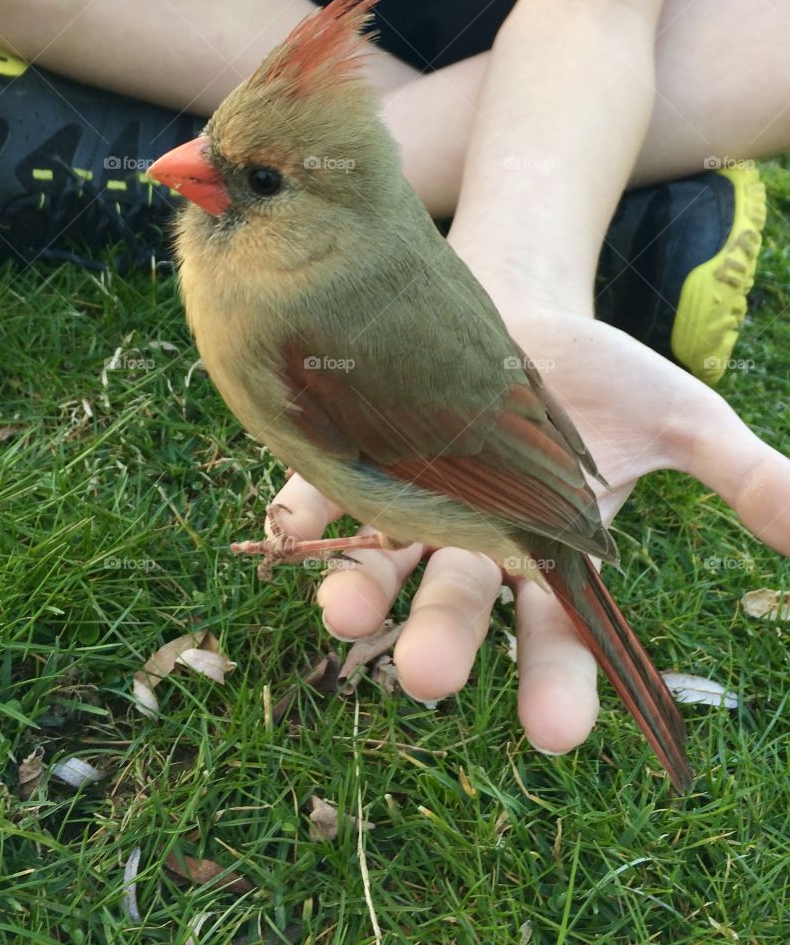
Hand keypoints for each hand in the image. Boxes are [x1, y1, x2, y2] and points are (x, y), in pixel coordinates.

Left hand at [265, 311, 789, 753]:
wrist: (527, 298)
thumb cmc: (604, 373)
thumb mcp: (682, 421)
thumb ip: (747, 480)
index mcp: (550, 557)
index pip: (556, 640)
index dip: (555, 686)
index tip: (555, 732)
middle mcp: (473, 545)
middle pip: (460, 609)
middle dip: (443, 646)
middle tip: (425, 677)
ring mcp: (412, 498)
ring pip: (384, 562)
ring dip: (362, 590)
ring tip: (344, 611)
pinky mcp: (359, 444)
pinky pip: (324, 486)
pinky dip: (306, 509)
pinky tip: (287, 527)